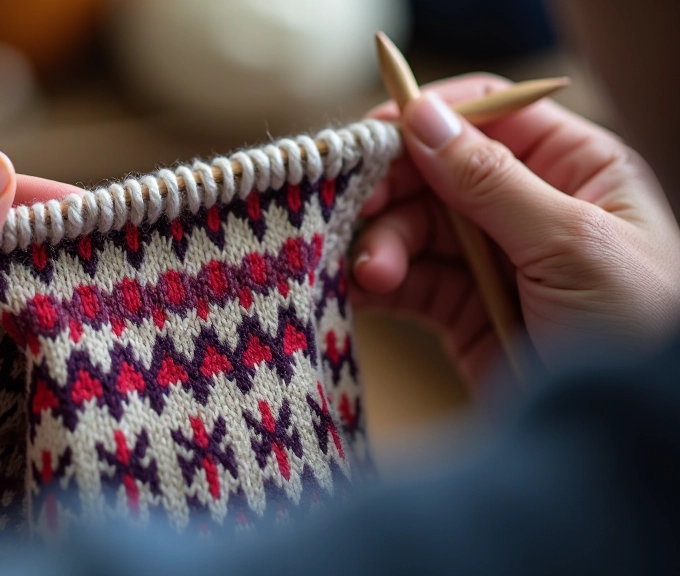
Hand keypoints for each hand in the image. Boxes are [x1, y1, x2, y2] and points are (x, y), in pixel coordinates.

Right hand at [353, 74, 679, 386]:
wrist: (625, 437)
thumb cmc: (639, 331)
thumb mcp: (572, 243)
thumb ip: (491, 180)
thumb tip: (422, 115)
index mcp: (577, 168)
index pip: (489, 116)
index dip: (426, 118)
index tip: (368, 136)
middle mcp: (530, 207)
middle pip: (437, 172)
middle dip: (392, 191)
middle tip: (350, 212)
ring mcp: (493, 260)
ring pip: (414, 228)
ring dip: (382, 244)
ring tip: (370, 273)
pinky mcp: (463, 311)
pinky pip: (408, 281)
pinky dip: (378, 282)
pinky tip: (359, 289)